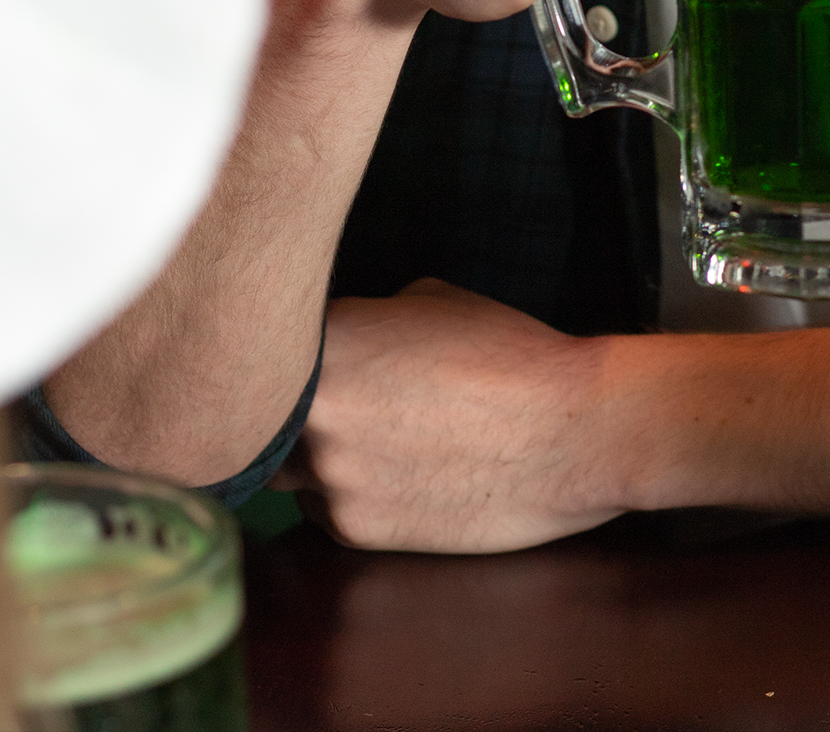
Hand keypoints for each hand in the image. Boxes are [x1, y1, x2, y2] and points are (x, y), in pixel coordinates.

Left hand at [278, 279, 619, 553]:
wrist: (568, 431)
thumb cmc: (508, 354)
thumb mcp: (431, 300)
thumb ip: (366, 320)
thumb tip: (341, 336)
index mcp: (327, 343)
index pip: (264, 346)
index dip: (279, 349)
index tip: (298, 353)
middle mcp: (314, 413)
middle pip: (261, 417)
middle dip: (284, 409)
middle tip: (330, 400)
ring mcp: (331, 477)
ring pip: (288, 469)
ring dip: (316, 455)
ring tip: (378, 436)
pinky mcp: (355, 530)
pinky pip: (325, 509)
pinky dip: (349, 493)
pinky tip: (398, 472)